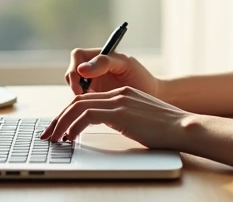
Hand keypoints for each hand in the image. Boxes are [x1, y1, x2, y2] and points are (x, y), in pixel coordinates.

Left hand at [40, 85, 190, 148]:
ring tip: (54, 139)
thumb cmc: (166, 129)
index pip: (87, 99)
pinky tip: (71, 138)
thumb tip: (105, 126)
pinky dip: (75, 126)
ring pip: (78, 106)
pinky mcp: (120, 112)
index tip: (58, 128)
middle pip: (78, 100)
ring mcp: (119, 101)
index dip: (68, 113)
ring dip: (62, 123)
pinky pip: (87, 116)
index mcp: (122, 94)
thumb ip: (121, 118)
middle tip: (48, 134)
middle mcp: (118, 94)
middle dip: (59, 118)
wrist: (183, 127)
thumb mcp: (139, 120)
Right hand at [64, 48, 160, 96]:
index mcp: (99, 56)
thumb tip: (81, 68)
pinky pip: (80, 101)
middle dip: (73, 84)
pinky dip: (80, 105)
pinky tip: (90, 111)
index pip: (77, 56)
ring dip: (76, 96)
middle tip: (82, 97)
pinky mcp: (93, 98)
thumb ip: (105, 62)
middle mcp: (92, 69)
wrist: (150, 96)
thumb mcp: (125, 64)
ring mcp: (91, 84)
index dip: (75, 69)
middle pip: (71, 72)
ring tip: (88, 104)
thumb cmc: (140, 76)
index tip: (82, 84)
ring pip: (73, 87)